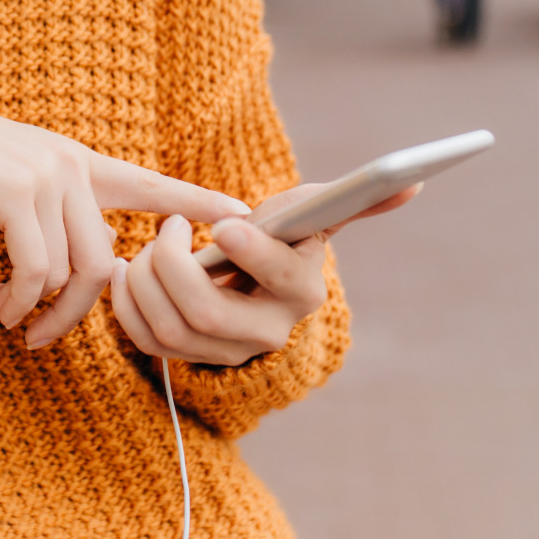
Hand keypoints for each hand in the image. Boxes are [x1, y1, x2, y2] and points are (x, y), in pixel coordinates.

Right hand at [0, 88, 248, 346]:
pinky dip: (15, 299)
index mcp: (71, 162)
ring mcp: (44, 172)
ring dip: (35, 311)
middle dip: (74, 314)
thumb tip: (55, 282)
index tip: (246, 211)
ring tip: (0, 317)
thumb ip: (39, 220)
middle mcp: (67, 163)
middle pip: (104, 263)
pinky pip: (36, 268)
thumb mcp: (4, 188)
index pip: (148, 182)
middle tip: (35, 337)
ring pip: (71, 271)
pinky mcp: (15, 187)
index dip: (197, 198)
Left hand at [109, 183, 419, 366]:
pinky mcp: (189, 357)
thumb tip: (412, 181)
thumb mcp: (314, 213)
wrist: (252, 284)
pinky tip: (127, 272)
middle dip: (171, 264)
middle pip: (204, 311)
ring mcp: (227, 351)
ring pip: (168, 327)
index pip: (278, 277)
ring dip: (143, 280)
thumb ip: (358, 196)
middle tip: (169, 227)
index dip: (251, 252)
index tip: (224, 224)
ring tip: (144, 247)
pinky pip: (144, 341)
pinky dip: (126, 304)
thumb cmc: (283, 236)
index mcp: (301, 289)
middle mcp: (268, 330)